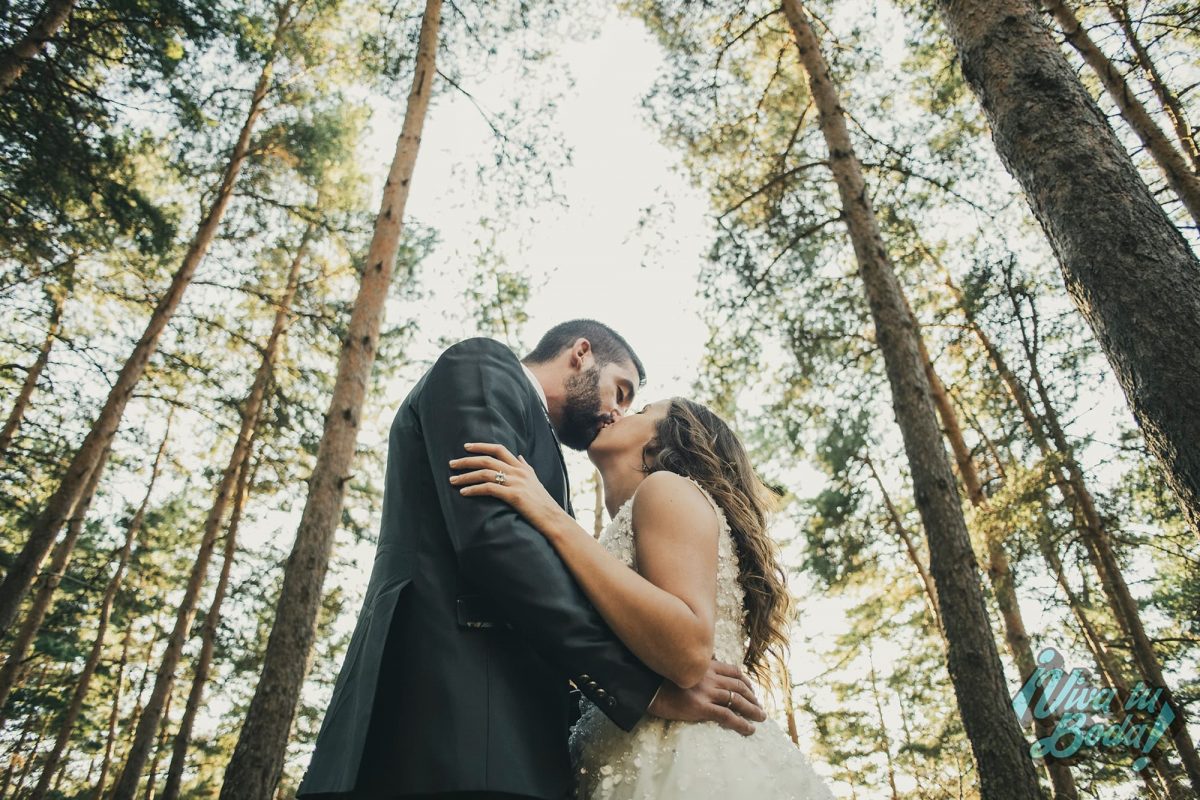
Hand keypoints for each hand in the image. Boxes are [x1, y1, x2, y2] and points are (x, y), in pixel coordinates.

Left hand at [449, 442, 566, 532]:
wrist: (553, 518)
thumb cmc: (543, 502)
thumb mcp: (535, 480)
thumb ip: (525, 467)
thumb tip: (519, 456)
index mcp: (521, 467)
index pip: (499, 449)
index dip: (481, 446)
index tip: (466, 447)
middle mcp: (518, 472)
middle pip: (487, 459)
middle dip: (467, 461)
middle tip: (452, 463)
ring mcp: (516, 483)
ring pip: (485, 473)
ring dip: (466, 476)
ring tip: (452, 480)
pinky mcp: (513, 495)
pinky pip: (488, 488)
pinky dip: (473, 489)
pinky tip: (463, 492)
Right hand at [647, 659, 766, 735]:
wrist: (648, 688)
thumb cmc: (661, 678)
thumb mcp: (682, 665)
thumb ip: (696, 666)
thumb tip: (706, 664)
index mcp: (706, 665)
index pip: (734, 671)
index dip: (746, 681)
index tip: (751, 689)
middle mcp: (710, 677)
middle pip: (739, 686)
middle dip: (752, 697)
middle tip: (759, 706)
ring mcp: (707, 692)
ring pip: (737, 701)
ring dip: (753, 710)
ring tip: (761, 717)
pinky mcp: (702, 707)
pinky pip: (727, 716)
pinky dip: (742, 723)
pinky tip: (749, 729)